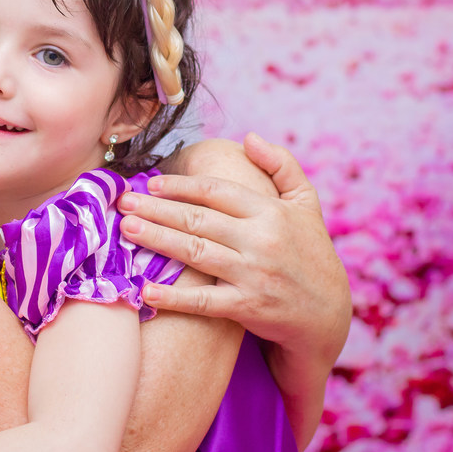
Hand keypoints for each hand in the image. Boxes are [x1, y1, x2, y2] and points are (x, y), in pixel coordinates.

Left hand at [118, 133, 350, 448]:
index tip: (151, 183)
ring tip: (126, 230)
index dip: (181, 185)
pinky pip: (204, 302)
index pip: (217, 191)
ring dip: (157, 240)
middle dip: (157, 209)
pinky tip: (145, 290)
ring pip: (195, 253)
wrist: (328, 314)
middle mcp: (261, 240)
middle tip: (124, 202)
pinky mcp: (248, 308)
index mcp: (271, 211)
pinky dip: (174, 297)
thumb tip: (249, 137)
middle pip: (198, 219)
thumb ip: (282, 165)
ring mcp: (254, 275)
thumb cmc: (312, 252)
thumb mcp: (306, 203)